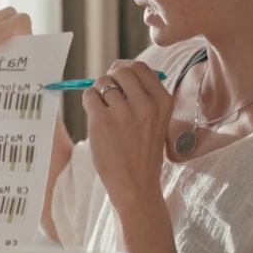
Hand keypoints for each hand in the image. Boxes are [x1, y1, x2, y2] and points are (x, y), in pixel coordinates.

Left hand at [82, 60, 173, 202]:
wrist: (136, 184)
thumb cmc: (143, 152)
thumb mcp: (157, 120)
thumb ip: (144, 95)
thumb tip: (118, 68)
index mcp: (163, 101)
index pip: (140, 68)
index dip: (125, 70)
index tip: (119, 81)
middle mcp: (146, 104)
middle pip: (120, 71)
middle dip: (111, 79)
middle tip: (109, 98)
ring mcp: (123, 112)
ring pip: (102, 82)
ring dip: (99, 93)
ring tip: (105, 113)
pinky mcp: (102, 121)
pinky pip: (89, 96)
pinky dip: (89, 102)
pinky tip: (96, 118)